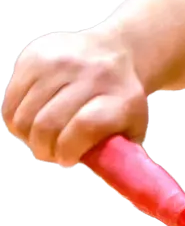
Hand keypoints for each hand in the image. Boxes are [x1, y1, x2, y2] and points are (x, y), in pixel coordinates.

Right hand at [2, 28, 148, 166]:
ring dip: (29, 138)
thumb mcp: (132, 128)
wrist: (114, 53)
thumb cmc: (120, 101)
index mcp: (119, 97)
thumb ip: (117, 153)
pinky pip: (11, 102)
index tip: (67, 159)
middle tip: (52, 154)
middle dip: (45, 150)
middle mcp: (88, 75)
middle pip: (47, 124)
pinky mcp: (33, 57)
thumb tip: (100, 172)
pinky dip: (17, 121)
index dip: (68, 150)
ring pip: (24, 116)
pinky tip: (31, 123)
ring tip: (42, 139)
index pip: (84, 126)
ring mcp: (58, 62)